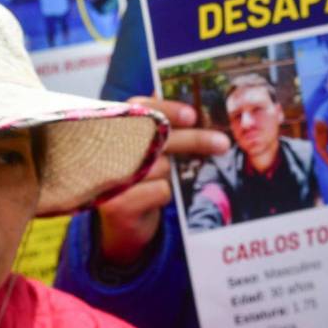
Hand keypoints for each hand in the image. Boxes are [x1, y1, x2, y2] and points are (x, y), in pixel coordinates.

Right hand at [96, 97, 228, 264]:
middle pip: (156, 137)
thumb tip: (187, 104)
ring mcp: (109, 177)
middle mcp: (105, 149)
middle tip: (222, 143)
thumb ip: (156, 124)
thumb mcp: (143, 147)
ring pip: (161, 166)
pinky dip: (164, 193)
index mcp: (111, 127)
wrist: (120, 222)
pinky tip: (153, 197)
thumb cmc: (137, 176)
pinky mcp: (118, 204)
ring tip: (163, 178)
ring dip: (171, 173)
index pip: (139, 108)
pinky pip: (160, 190)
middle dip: (194, 139)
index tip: (193, 115)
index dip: (166, 109)